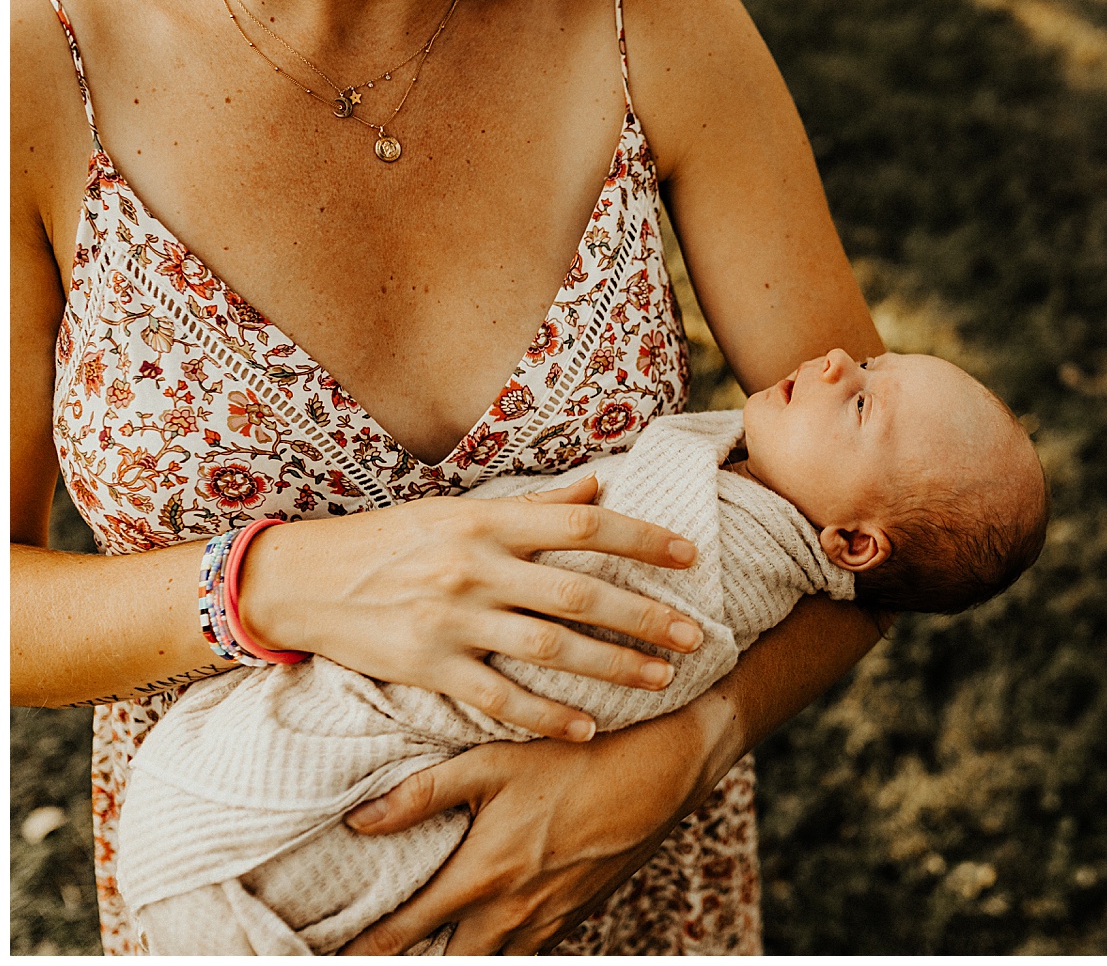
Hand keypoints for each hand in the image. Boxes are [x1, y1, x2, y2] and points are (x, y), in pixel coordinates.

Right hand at [236, 475, 704, 740]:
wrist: (302, 580)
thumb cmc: (390, 539)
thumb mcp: (458, 510)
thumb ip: (534, 505)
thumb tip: (600, 486)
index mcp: (488, 519)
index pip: (584, 525)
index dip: (642, 538)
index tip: (690, 555)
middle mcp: (476, 566)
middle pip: (579, 592)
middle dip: (644, 615)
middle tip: (696, 635)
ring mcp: (452, 619)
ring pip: (550, 648)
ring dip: (612, 667)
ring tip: (660, 680)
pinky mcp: (428, 666)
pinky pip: (500, 699)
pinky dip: (547, 717)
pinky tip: (586, 729)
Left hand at [338, 701, 731, 954]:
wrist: (667, 768)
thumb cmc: (579, 756)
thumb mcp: (496, 762)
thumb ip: (424, 792)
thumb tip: (358, 821)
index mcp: (485, 876)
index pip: (405, 933)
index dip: (365, 952)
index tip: (329, 957)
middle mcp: (515, 912)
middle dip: (415, 964)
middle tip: (375, 956)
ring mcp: (552, 920)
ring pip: (493, 964)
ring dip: (458, 959)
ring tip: (429, 951)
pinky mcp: (579, 914)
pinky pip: (530, 952)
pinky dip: (501, 952)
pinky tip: (490, 937)